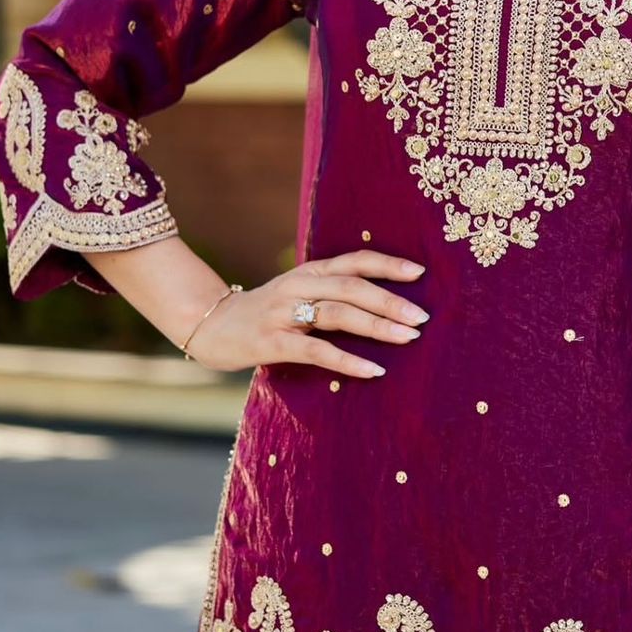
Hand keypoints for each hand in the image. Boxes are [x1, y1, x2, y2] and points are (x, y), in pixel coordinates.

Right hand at [186, 250, 428, 374]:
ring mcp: (283, 314)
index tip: (420, 272)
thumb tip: (384, 301)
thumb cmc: (265, 312)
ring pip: (337, 315)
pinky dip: (347, 360)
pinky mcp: (272, 343)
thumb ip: (331, 291)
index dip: (388, 265)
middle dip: (390, 301)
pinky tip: (373, 370)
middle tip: (422, 317)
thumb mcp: (297, 292)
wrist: (209, 325)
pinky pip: (316, 351)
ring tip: (407, 337)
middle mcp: (298, 286)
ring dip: (376, 326)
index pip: (354, 261)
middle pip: (352, 288)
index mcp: (308, 272)